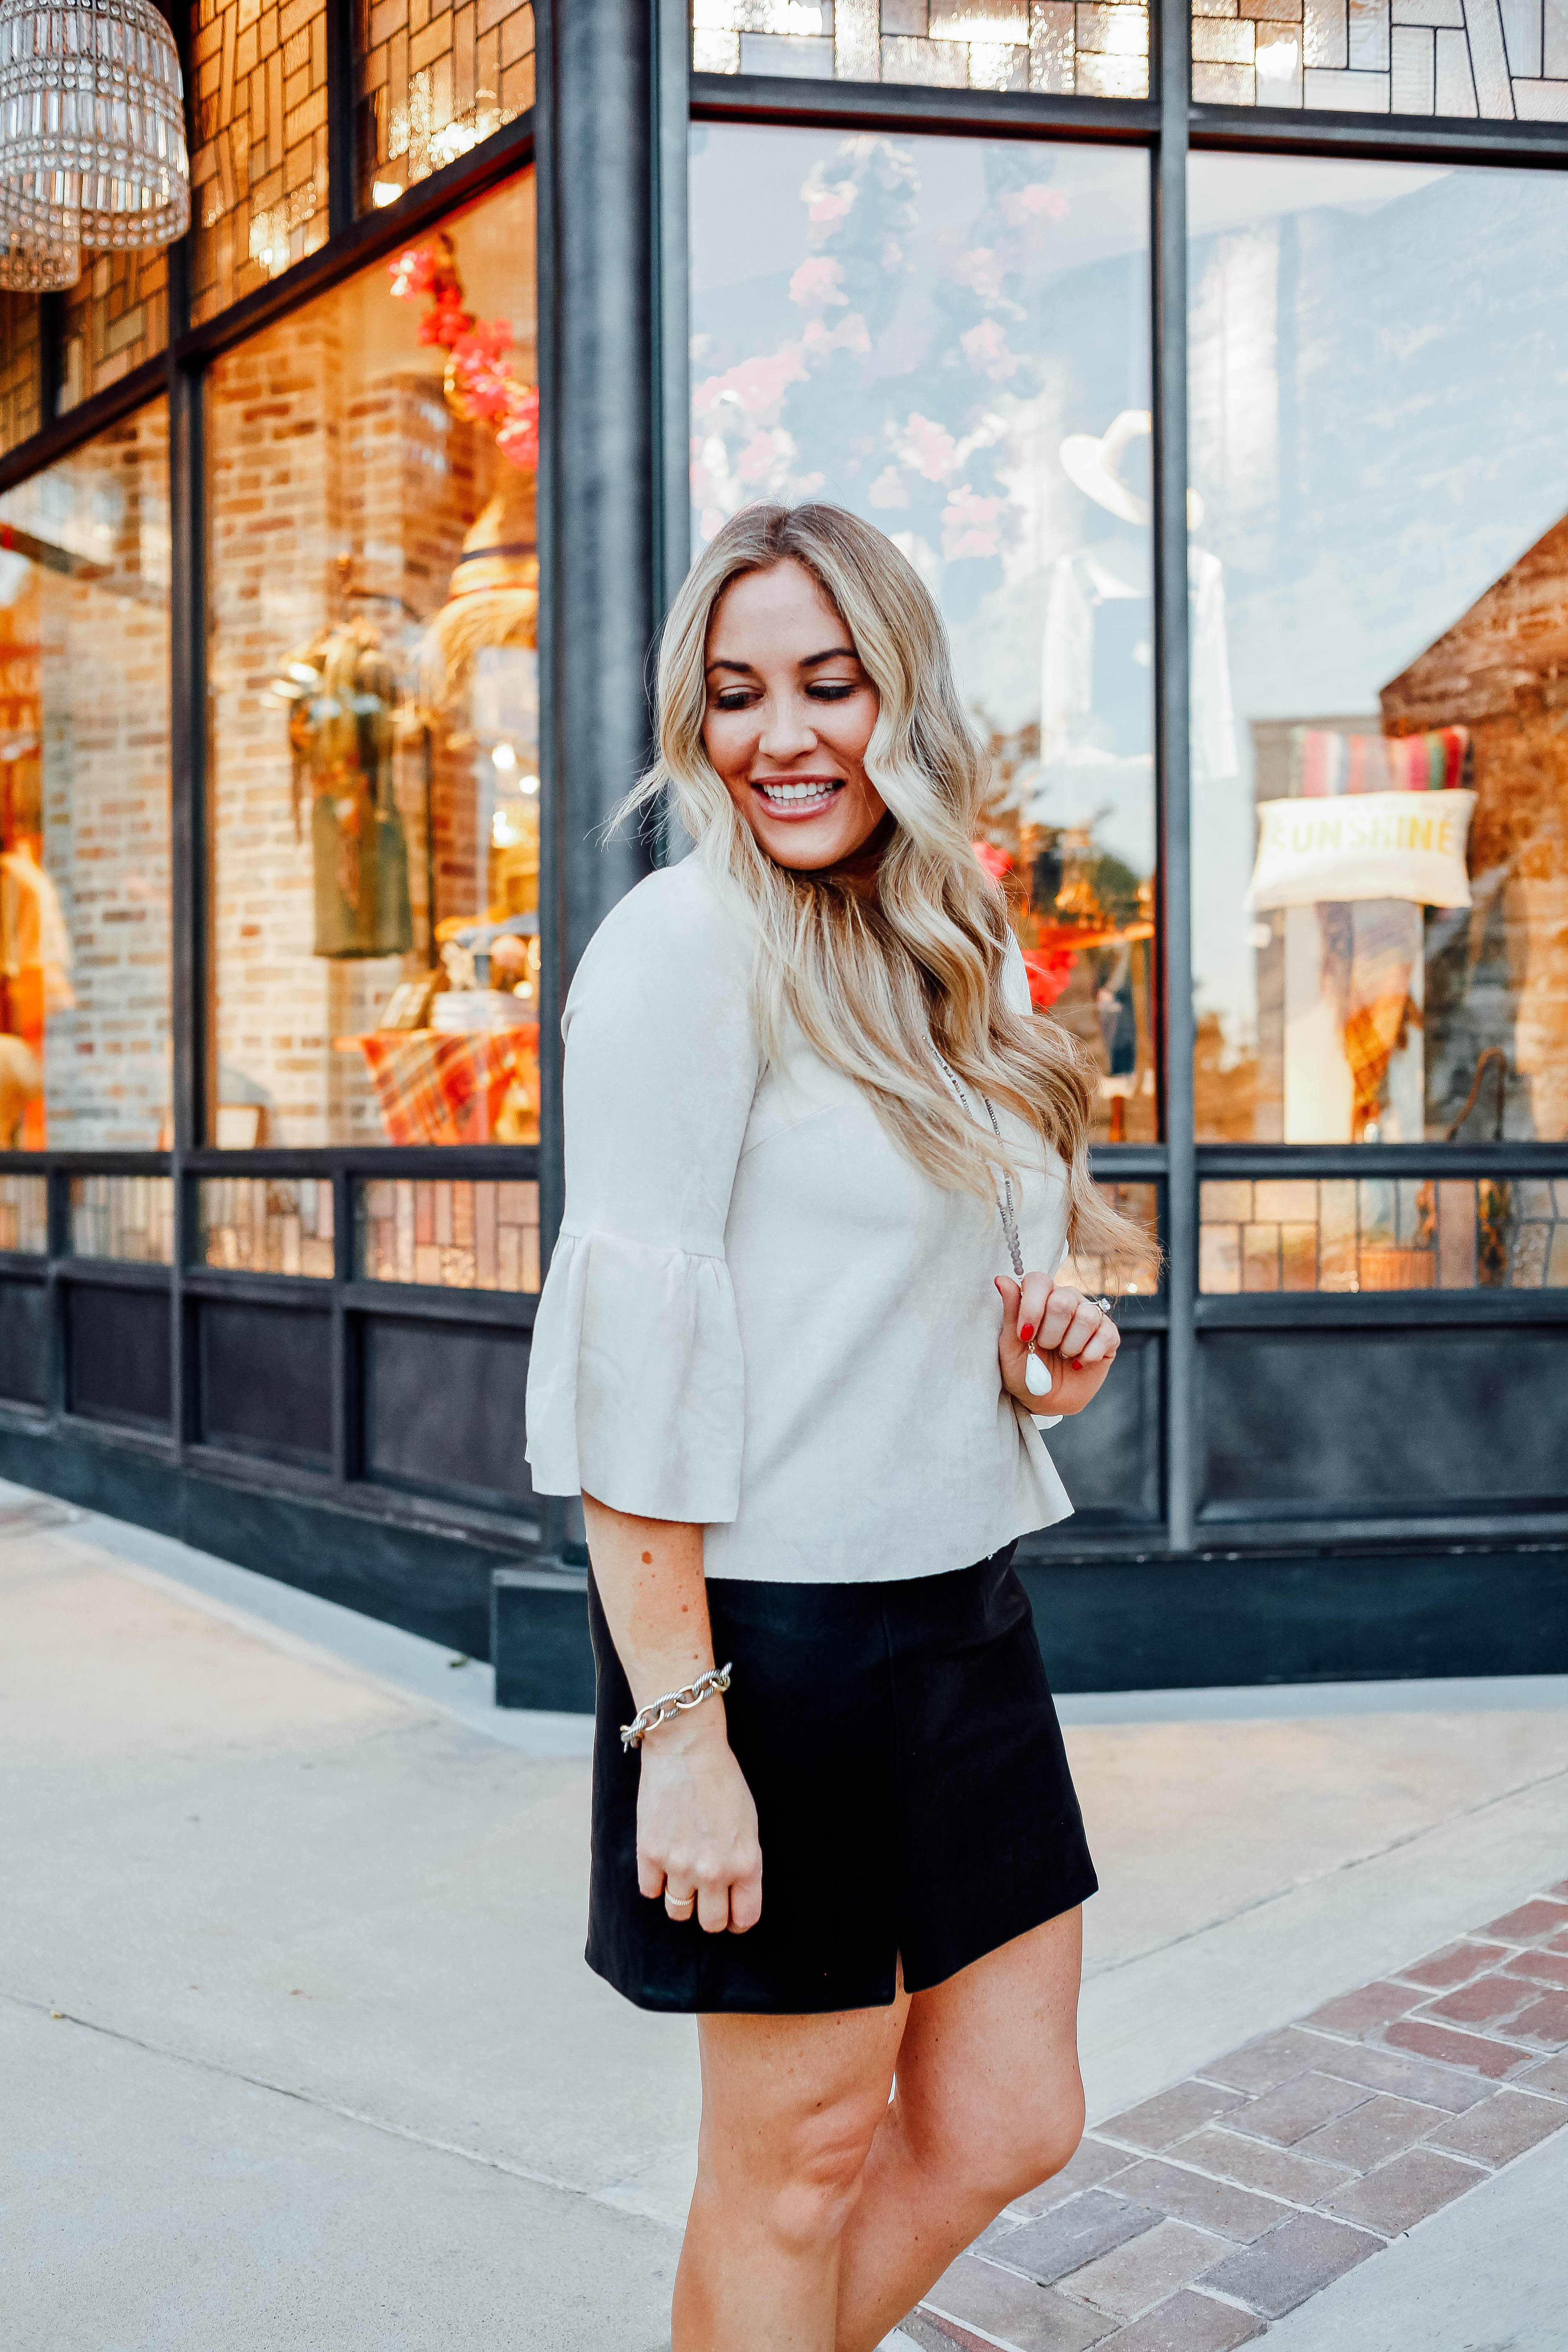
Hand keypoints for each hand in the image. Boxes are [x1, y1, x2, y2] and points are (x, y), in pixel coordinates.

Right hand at [635, 1702, 762, 1934]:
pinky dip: (655, 1880)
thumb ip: (743, 1863)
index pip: (744, 1918)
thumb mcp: (749, 1824)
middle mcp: (714, 1872)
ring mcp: (680, 1865)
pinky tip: (661, 1859)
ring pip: (678, 1911)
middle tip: (705, 1895)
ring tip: (681, 1874)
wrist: (687, 1748)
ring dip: (680, 1898)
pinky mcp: (650, 1854)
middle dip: (709, 1912)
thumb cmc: (723, 1781)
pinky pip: (650, 1891)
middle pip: (711, 1923)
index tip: (731, 1914)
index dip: (737, 1920)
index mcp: (745, 1864)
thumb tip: (734, 1893)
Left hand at [996, 1272, 1118, 1417]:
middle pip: (1063, 1300)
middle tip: (1044, 1347)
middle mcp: (1067, 1299)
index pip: (1039, 1281)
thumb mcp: (1010, 1346)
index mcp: (1041, 1296)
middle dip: (1050, 1333)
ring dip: (1069, 1345)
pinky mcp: (1109, 1335)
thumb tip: (1001, 1279)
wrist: (1046, 1400)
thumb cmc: (1024, 1370)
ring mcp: (1090, 1315)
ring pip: (1087, 1316)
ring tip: (1062, 1355)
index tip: (1024, 1335)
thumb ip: (1010, 1312)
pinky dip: (1088, 1355)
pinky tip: (1077, 1363)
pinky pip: (1105, 1335)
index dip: (1031, 1307)